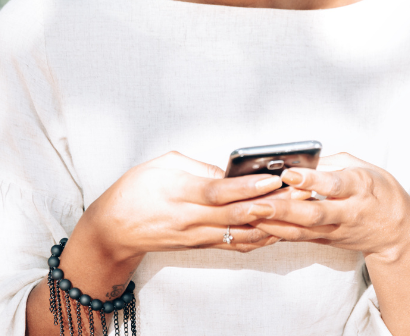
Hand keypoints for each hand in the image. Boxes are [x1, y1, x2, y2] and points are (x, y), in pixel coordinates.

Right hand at [75, 151, 285, 259]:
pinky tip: (277, 228)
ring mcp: (197, 236)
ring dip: (270, 224)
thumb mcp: (162, 164)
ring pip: (240, 234)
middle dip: (269, 205)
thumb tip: (229, 172)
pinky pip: (234, 244)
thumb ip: (198, 166)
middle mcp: (190, 218)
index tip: (272, 177)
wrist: (113, 230)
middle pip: (236, 215)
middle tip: (296, 195)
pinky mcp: (201, 246)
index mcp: (180, 192)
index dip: (248, 186)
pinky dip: (258, 238)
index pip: (219, 191)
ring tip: (295, 210)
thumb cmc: (134, 191)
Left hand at [247, 153, 409, 262]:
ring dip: (276, 224)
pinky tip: (259, 226)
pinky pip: (301, 238)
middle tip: (257, 203)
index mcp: (360, 187)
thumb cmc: (380, 191)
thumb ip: (333, 162)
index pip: (333, 184)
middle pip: (314, 213)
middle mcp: (348, 212)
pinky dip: (280, 233)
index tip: (287, 173)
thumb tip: (302, 159)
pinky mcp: (329, 241)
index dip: (310, 180)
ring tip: (251, 215)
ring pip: (304, 230)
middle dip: (283, 209)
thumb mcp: (364, 167)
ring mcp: (338, 231)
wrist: (397, 232)